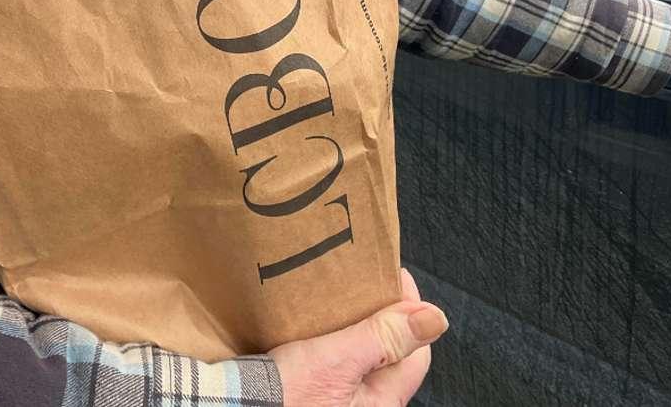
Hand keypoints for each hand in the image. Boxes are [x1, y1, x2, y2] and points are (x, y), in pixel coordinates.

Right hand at [270, 269, 446, 405]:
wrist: (233, 405)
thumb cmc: (285, 394)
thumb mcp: (338, 359)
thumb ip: (385, 338)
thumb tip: (436, 318)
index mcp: (382, 403)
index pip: (417, 352)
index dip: (409, 311)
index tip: (391, 276)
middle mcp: (365, 406)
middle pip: (389, 353)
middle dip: (381, 317)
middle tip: (363, 283)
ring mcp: (339, 401)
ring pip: (362, 356)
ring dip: (354, 326)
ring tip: (339, 299)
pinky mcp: (314, 395)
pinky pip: (335, 364)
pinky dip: (330, 340)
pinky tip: (315, 323)